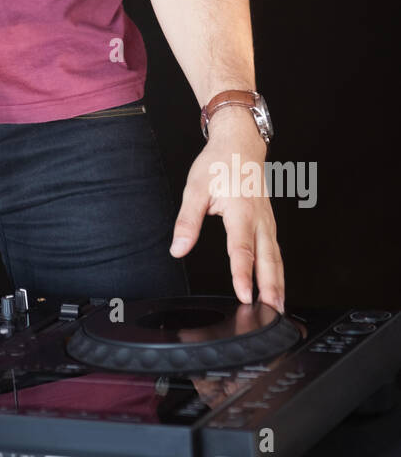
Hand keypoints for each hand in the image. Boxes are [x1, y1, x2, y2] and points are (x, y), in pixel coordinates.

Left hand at [169, 111, 284, 310]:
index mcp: (241, 211)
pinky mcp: (268, 223)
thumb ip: (187, 220)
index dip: (243, 274)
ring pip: (275, 257)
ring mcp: (267, 221)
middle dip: (270, 288)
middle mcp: (259, 219)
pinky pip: (275, 251)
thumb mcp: (195, 188)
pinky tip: (276, 286)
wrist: (240, 144)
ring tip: (278, 308)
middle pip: (267, 259)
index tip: (244, 296)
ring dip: (278, 283)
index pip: (242, 249)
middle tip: (272, 313)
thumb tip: (178, 248)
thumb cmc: (218, 164)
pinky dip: (278, 271)